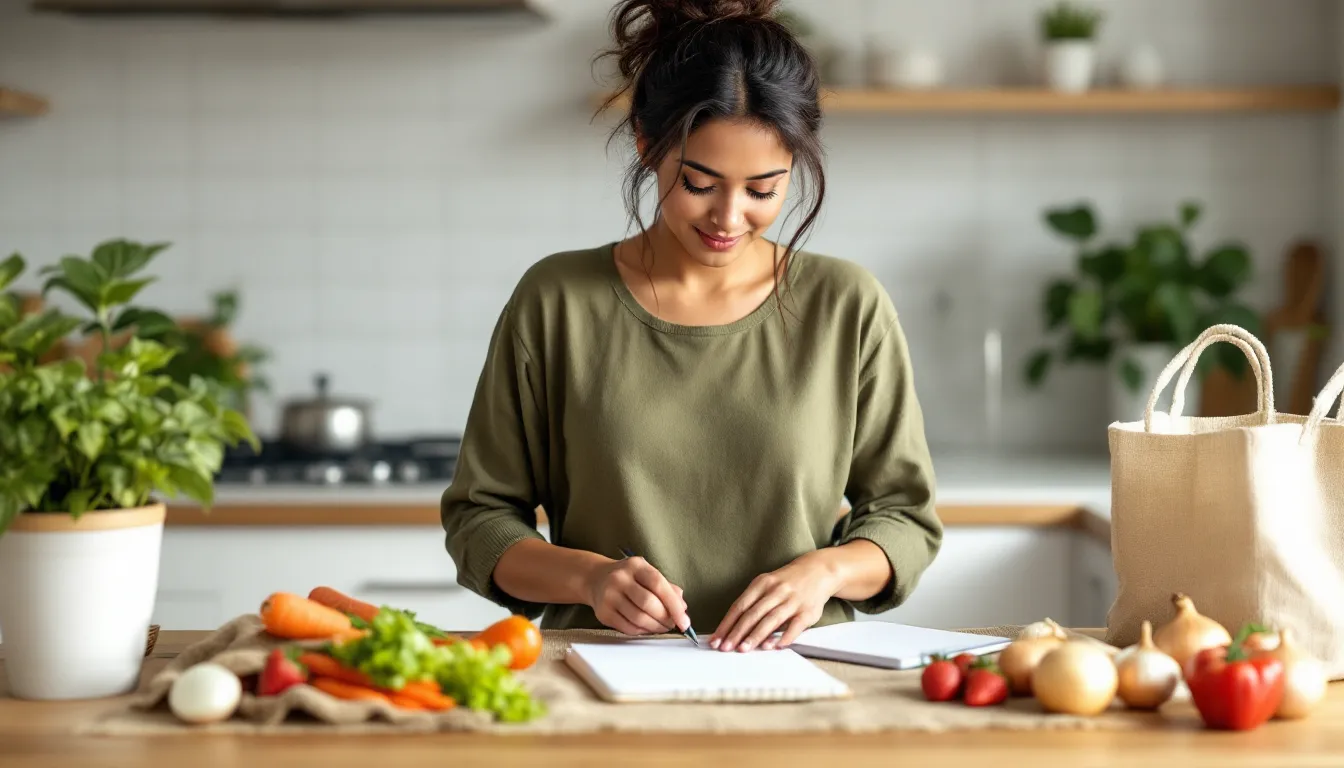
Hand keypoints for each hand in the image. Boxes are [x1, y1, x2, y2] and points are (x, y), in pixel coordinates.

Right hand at [584, 556, 688, 636]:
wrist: (595, 579)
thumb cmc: (628, 577)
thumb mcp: (647, 573)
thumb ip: (667, 588)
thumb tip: (682, 607)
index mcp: (635, 566)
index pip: (658, 585)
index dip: (674, 605)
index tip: (684, 621)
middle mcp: (620, 579)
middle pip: (648, 603)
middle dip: (665, 618)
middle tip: (673, 624)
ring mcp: (609, 596)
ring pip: (638, 619)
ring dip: (656, 628)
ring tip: (662, 627)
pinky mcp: (603, 613)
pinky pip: (628, 628)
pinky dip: (643, 631)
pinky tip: (648, 628)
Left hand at [710, 552, 841, 652]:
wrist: (818, 571)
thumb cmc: (787, 582)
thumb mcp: (767, 584)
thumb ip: (752, 604)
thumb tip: (732, 629)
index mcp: (762, 583)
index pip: (739, 606)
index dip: (727, 624)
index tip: (716, 639)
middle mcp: (776, 591)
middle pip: (753, 614)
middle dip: (737, 633)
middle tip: (725, 648)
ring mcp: (792, 600)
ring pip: (771, 619)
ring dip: (756, 636)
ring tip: (744, 649)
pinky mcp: (808, 611)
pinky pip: (795, 626)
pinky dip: (784, 636)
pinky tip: (774, 647)